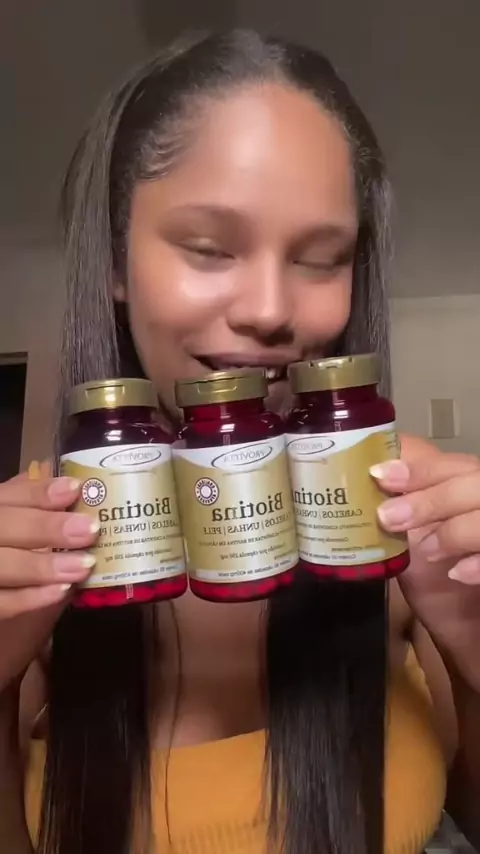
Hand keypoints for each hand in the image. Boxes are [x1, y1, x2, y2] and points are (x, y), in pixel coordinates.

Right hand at [0, 469, 97, 691]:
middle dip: (45, 527)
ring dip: (42, 566)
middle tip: (89, 531)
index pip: (8, 495)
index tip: (75, 489)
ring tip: (84, 565)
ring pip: (0, 565)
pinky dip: (29, 597)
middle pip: (2, 526)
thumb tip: (79, 489)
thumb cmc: (14, 553)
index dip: (38, 492)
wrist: (1, 605)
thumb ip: (36, 509)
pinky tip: (62, 591)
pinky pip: (0, 603)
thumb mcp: (20, 527)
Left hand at [371, 439, 479, 668]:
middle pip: (472, 480)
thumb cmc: (436, 572)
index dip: (418, 468)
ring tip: (425, 550)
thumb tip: (356, 483)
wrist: (467, 621)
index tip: (379, 476)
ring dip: (454, 528)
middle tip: (389, 518)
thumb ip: (398, 507)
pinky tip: (457, 573)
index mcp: (466, 482)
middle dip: (430, 498)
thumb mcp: (411, 536)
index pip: (449, 463)